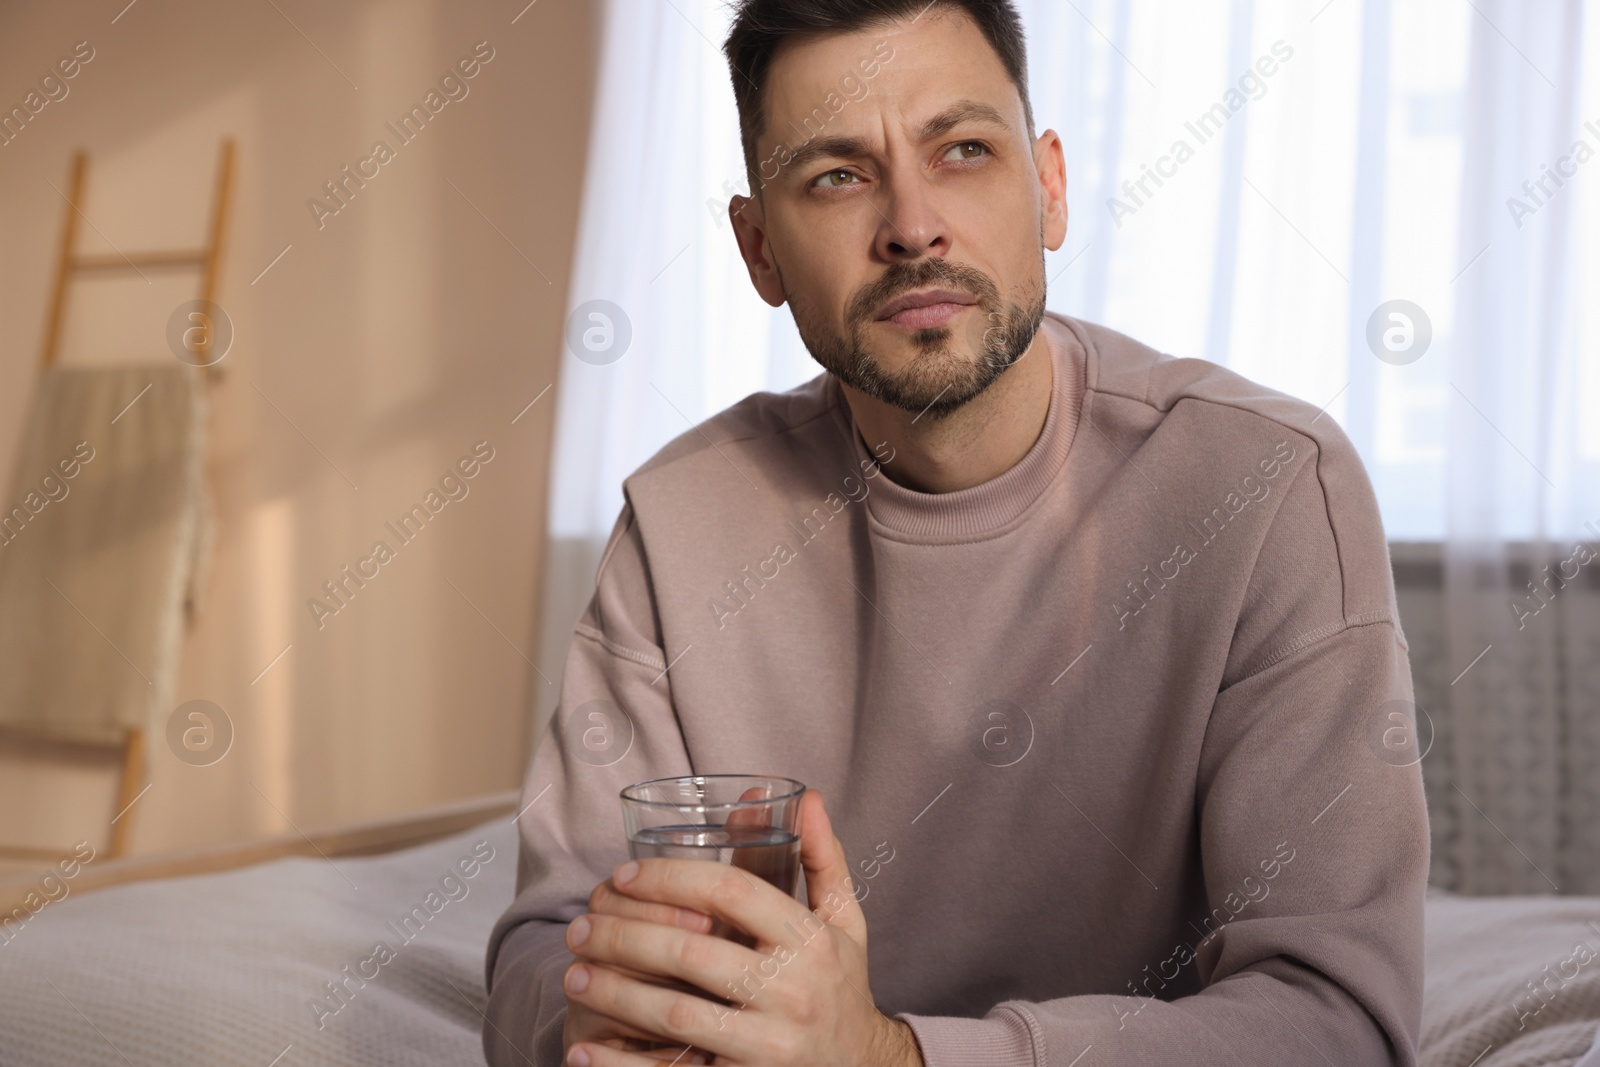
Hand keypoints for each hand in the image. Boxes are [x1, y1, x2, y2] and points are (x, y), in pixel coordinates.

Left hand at [561, 789, 924, 1066]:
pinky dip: (625, 1065)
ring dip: (615, 993)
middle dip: (624, 936)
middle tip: (577, 927)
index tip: (623, 873)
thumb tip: (806, 797)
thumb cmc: (841, 985)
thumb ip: (823, 860)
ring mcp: (771, 1044)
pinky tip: (584, 1051)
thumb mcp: (844, 921)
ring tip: (573, 974)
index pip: (732, 891)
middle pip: (691, 953)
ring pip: (676, 1014)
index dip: (671, 877)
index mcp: (811, 940)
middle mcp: (793, 990)